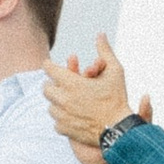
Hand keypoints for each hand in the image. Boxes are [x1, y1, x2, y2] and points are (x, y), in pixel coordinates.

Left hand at [42, 34, 132, 151]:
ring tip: (65, 101)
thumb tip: (101, 34)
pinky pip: (55, 122)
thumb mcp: (115, 71)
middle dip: (52, 85)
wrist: (118, 129)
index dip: (50, 65)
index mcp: (71, 82)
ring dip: (56, 102)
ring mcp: (62, 115)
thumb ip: (105, 51)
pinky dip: (61, 119)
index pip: (49, 69)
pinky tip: (70, 116)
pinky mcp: (64, 129)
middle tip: (59, 84)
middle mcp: (62, 98)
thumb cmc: (117, 98)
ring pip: (50, 106)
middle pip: (46, 88)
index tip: (51, 65)